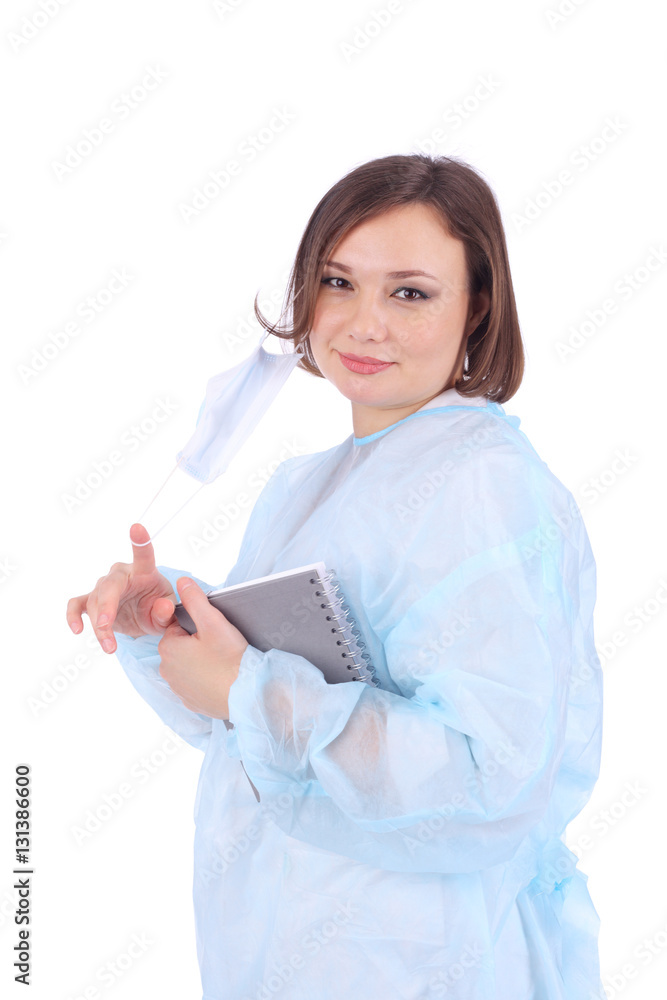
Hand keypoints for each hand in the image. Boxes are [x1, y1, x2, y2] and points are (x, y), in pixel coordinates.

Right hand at [66, 522, 176, 653]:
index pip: (144, 554)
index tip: (137, 527)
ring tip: (109, 647)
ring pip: (94, 602)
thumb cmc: (159, 608)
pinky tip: (77, 629)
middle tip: (105, 626)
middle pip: (109, 585)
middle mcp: (122, 574)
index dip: (140, 541)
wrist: (147, 617)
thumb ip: (167, 612)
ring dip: (100, 627)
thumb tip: (162, 607)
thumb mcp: (169, 614)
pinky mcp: (92, 600)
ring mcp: (105, 586)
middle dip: (105, 606)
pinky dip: (73, 616)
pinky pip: (77, 604)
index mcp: (145, 571)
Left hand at [157, 577, 248, 718]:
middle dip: (197, 644)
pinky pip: (195, 684)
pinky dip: (205, 680)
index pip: (178, 627)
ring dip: (200, 662)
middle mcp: (167, 671)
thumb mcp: (213, 622)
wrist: (248, 693)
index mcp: (168, 648)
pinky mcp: (191, 702)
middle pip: (181, 647)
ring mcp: (178, 689)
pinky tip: (221, 678)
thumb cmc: (230, 657)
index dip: (198, 627)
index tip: (214, 633)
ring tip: (222, 663)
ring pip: (188, 666)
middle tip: (220, 647)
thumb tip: (181, 581)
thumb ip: (195, 599)